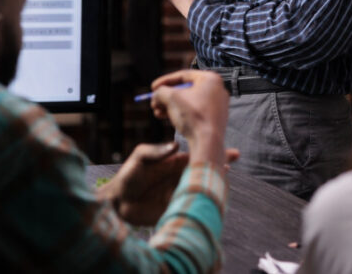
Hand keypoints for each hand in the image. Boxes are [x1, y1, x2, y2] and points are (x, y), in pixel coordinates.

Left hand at [99, 143, 240, 225]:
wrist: (118, 203)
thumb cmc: (128, 177)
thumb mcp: (139, 158)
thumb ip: (155, 151)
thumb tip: (175, 143)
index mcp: (173, 162)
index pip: (195, 154)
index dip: (210, 151)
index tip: (224, 147)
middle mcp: (180, 176)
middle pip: (202, 169)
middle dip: (218, 164)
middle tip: (232, 159)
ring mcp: (180, 192)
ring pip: (201, 186)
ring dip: (213, 182)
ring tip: (225, 177)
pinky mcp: (177, 207)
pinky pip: (193, 203)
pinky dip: (204, 200)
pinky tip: (214, 197)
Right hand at [150, 70, 228, 165]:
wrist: (207, 142)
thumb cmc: (193, 116)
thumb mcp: (171, 97)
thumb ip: (161, 91)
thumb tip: (157, 94)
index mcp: (210, 79)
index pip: (183, 75)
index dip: (165, 80)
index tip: (153, 87)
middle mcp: (217, 90)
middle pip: (185, 90)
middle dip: (166, 97)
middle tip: (155, 102)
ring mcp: (217, 106)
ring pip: (188, 102)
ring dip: (171, 106)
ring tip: (158, 113)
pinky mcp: (214, 119)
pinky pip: (195, 112)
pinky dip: (181, 114)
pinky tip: (168, 119)